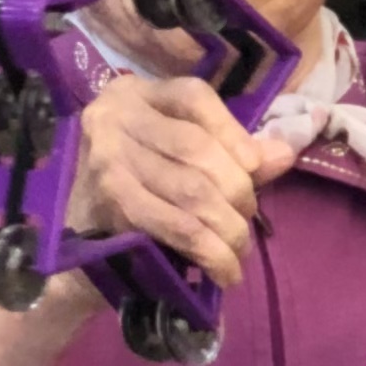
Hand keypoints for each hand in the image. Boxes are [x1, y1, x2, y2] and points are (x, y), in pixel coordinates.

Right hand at [60, 74, 290, 293]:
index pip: (193, 97)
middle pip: (197, 147)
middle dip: (237, 189)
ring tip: (239, 250)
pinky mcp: (112, 205)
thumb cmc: (139, 187)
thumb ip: (232, 152)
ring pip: (192, 190)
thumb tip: (284, 153)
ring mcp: (107, 160)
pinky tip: (225, 271)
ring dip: (229, 227)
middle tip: (247, 219)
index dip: (232, 131)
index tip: (256, 167)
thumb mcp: (180, 156)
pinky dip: (210, 252)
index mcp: (133, 94)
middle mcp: (113, 118)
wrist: (81, 239)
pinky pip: (178, 226)